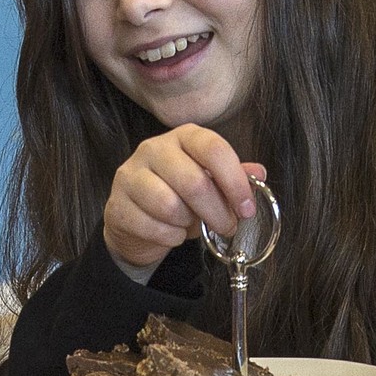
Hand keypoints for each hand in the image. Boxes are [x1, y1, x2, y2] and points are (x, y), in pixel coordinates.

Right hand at [103, 128, 268, 279]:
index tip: (246, 208)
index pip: (213, 149)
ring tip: (190, 224)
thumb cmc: (178, 196)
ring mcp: (130, 175)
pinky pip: (153, 227)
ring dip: (189, 224)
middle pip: (194, 182)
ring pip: (170, 206)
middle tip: (227, 227)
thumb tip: (259, 174)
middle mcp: (153, 149)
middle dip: (217, 212)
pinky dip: (170, 238)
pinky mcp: (117, 205)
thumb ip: (233, 178)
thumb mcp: (210, 183)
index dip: (234, 182)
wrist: (135, 219)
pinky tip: (171, 233)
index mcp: (183, 137)